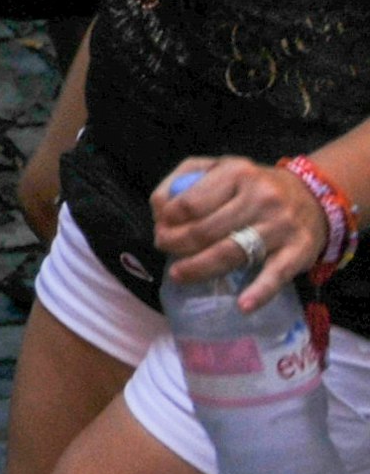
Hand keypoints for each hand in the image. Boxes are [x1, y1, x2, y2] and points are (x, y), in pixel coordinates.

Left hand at [154, 154, 328, 310]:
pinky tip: (242, 305)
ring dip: (200, 268)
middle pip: (206, 230)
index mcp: (236, 173)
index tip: (160, 229)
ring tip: (179, 275)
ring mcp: (281, 226)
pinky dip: (259, 292)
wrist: (314, 198)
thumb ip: (184, 181)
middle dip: (177, 244)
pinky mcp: (299, 251)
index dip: (168, 220)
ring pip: (232, 252)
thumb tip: (158, 208)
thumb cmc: (254, 185)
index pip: (190, 203)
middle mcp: (260, 198)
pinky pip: (276, 275)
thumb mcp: (219, 168)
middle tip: (165, 251)